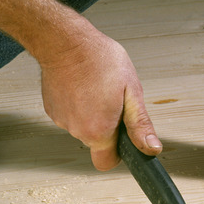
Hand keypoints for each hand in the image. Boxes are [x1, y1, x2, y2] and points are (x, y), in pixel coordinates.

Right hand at [39, 30, 161, 169]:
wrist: (65, 41)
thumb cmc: (99, 60)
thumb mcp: (131, 92)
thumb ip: (140, 125)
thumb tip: (151, 148)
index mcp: (98, 130)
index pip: (107, 162)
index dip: (119, 153)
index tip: (125, 138)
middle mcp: (77, 130)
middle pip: (97, 142)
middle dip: (109, 127)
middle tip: (114, 101)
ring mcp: (62, 120)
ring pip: (83, 127)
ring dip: (93, 114)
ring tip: (98, 88)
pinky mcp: (51, 109)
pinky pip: (71, 115)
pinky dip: (79, 105)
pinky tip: (84, 86)